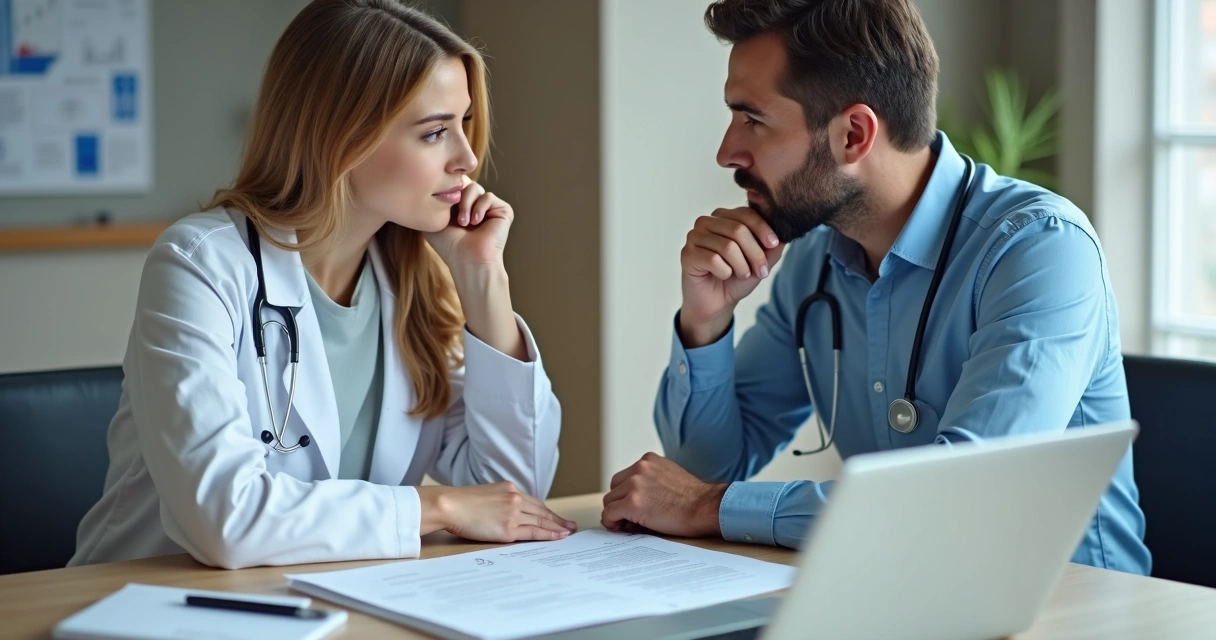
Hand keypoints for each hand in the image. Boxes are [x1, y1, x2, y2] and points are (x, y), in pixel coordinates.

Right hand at [418, 482, 576, 542]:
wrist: (449, 505)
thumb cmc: (461, 503)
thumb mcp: (485, 495)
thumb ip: (499, 502)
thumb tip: (506, 513)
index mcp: (509, 488)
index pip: (534, 502)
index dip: (548, 511)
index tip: (558, 517)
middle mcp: (515, 498)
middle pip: (542, 511)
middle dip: (558, 519)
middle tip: (571, 526)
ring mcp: (513, 513)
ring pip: (542, 522)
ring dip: (557, 528)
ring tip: (568, 533)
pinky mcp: (508, 528)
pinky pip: (534, 532)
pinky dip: (549, 535)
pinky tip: (558, 537)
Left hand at [425, 177, 513, 272]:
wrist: (468, 260)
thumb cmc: (450, 245)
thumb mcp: (434, 219)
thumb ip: (435, 200)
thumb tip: (438, 182)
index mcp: (460, 206)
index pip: (454, 184)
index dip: (447, 187)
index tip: (441, 201)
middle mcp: (475, 205)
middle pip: (464, 182)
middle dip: (456, 196)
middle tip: (454, 215)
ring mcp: (489, 207)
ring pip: (475, 188)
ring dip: (466, 204)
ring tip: (464, 222)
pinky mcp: (503, 210)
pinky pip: (488, 196)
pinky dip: (479, 208)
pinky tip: (476, 222)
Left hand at [600, 453, 728, 537]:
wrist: (706, 508)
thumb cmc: (694, 500)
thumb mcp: (670, 479)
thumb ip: (650, 482)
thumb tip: (631, 500)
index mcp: (649, 460)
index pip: (625, 477)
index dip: (626, 495)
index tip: (634, 507)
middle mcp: (640, 468)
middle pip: (614, 487)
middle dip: (620, 502)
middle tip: (630, 518)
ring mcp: (635, 484)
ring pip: (610, 501)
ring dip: (617, 513)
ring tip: (630, 524)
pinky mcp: (632, 502)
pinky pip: (610, 514)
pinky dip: (612, 522)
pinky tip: (622, 528)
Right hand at [679, 207, 784, 347]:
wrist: (717, 303)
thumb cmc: (736, 278)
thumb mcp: (761, 261)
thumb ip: (772, 246)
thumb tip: (785, 232)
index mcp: (724, 217)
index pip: (746, 214)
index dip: (763, 229)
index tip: (774, 245)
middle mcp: (707, 222)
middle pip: (738, 230)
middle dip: (755, 254)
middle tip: (761, 271)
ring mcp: (694, 237)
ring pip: (728, 246)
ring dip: (741, 266)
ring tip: (742, 275)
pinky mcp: (687, 254)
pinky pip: (713, 260)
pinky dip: (725, 272)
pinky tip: (723, 276)